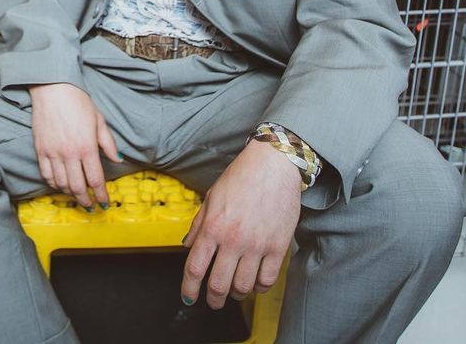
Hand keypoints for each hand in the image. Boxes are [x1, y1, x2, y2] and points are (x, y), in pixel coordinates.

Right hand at [29, 82, 120, 208]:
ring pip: (61, 184)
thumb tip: (118, 159)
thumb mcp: (99, 119)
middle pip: (78, 187)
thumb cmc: (78, 101)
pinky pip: (46, 175)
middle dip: (86, 200)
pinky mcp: (40, 149)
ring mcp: (53, 152)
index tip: (104, 202)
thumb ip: (108, 142)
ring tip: (77, 196)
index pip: (96, 179)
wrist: (52, 87)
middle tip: (91, 206)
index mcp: (87, 146)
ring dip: (70, 194)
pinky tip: (60, 185)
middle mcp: (69, 153)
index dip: (101, 194)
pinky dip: (54, 184)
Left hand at [181, 139, 300, 310]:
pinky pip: (267, 280)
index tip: (188, 297)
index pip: (195, 267)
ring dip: (237, 293)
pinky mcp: (278, 247)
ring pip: (243, 287)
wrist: (274, 163)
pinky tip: (256, 282)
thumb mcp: (213, 196)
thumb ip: (199, 223)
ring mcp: (257, 244)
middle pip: (218, 285)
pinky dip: (259, 288)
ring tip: (235, 290)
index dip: (189, 288)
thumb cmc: (242, 175)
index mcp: (213, 226)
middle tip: (214, 301)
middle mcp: (233, 239)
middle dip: (213, 299)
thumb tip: (187, 245)